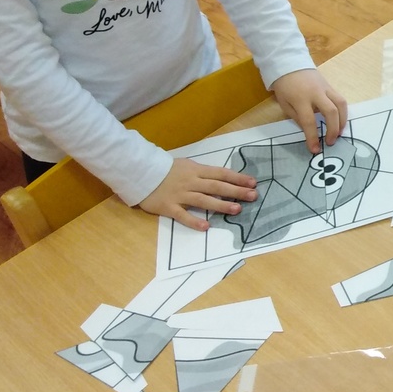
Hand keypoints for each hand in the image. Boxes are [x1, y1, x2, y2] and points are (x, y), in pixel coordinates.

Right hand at [140, 158, 256, 231]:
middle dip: (236, 191)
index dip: (237, 178)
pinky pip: (182, 215)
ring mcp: (179, 195)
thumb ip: (203, 172)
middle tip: (253, 196)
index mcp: (196, 170)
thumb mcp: (187, 165)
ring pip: (203, 200)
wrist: (139, 172)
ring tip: (237, 210)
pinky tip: (206, 226)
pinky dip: (194, 221)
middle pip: (216, 186)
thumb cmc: (166, 169)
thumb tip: (223, 178)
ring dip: (221, 205)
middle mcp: (190, 182)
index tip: (253, 183)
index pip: (221, 173)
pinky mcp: (168, 207)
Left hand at [272, 69, 347, 153]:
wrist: (289, 64)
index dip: (313, 137)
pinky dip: (342, 112)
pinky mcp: (330, 86)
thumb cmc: (284, 86)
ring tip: (339, 132)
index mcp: (300, 99)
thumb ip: (297, 117)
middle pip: (331, 112)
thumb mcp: (284, 104)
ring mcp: (325, 88)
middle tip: (331, 142)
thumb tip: (310, 130)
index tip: (315, 149)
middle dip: (333, 129)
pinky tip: (339, 121)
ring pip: (341, 104)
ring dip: (342, 121)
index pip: (309, 121)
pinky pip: (340, 100)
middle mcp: (316, 93)